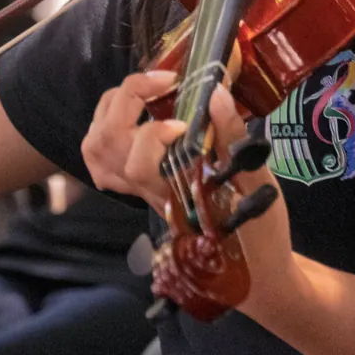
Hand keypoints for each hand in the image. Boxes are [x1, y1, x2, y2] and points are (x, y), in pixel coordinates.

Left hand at [84, 71, 301, 318]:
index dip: (154, 132)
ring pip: (95, 150)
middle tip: (164, 81)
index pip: (139, 163)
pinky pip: (101, 158)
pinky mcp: (139, 189)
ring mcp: (139, 193)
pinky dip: (107, 127)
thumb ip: (234, 139)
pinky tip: (136, 116)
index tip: (185, 120)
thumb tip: (216, 94)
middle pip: (105, 146)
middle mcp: (148, 194)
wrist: (253, 272)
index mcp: (175, 195)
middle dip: (127, 99)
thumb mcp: (259, 183)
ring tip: (146, 90)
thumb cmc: (260, 233)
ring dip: (112, 109)